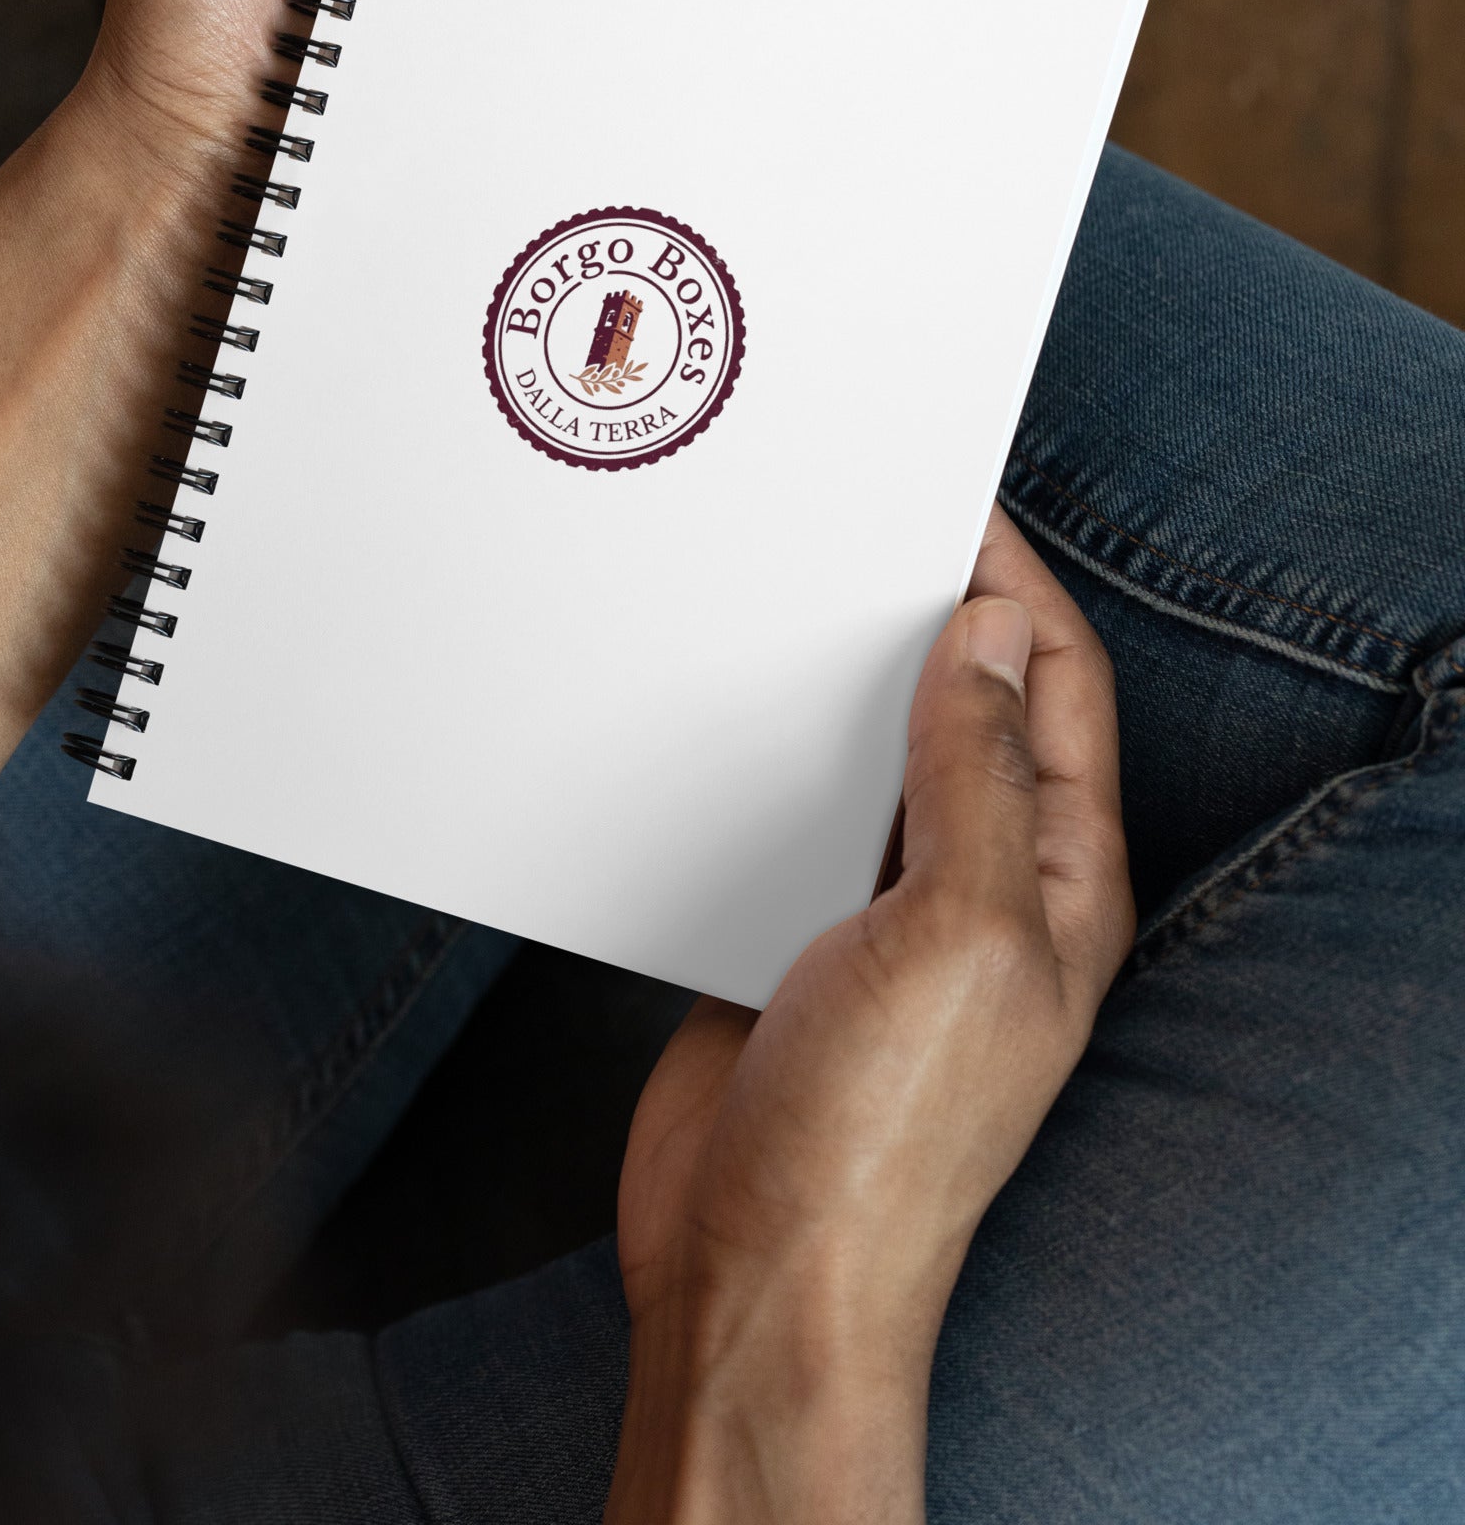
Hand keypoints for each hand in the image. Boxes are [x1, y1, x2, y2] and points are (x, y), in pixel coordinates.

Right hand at [608, 508, 1133, 1524]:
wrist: (758, 1272)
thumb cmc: (879, 1137)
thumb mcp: (956, 935)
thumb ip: (975, 779)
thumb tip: (990, 638)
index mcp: (1057, 883)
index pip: (1058, 689)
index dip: (1013, 585)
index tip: (944, 502)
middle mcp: (982, 890)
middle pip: (973, 709)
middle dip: (925, 615)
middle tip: (847, 531)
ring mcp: (884, 916)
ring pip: (875, 755)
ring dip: (840, 681)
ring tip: (778, 601)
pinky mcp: (792, 936)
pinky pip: (792, 812)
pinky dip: (766, 751)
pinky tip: (716, 716)